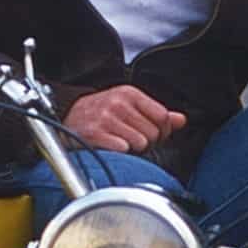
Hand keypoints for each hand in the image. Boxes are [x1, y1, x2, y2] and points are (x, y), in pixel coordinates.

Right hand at [67, 83, 186, 153]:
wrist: (66, 117)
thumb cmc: (101, 113)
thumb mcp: (130, 106)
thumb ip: (158, 113)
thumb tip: (181, 120)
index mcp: (130, 94)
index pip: (163, 117)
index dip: (162, 132)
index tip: (152, 136)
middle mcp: (118, 103)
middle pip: (153, 133)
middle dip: (147, 142)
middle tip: (133, 141)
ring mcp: (106, 118)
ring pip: (141, 144)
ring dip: (134, 149)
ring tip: (122, 143)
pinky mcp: (95, 133)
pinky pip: (123, 150)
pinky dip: (120, 153)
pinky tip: (112, 147)